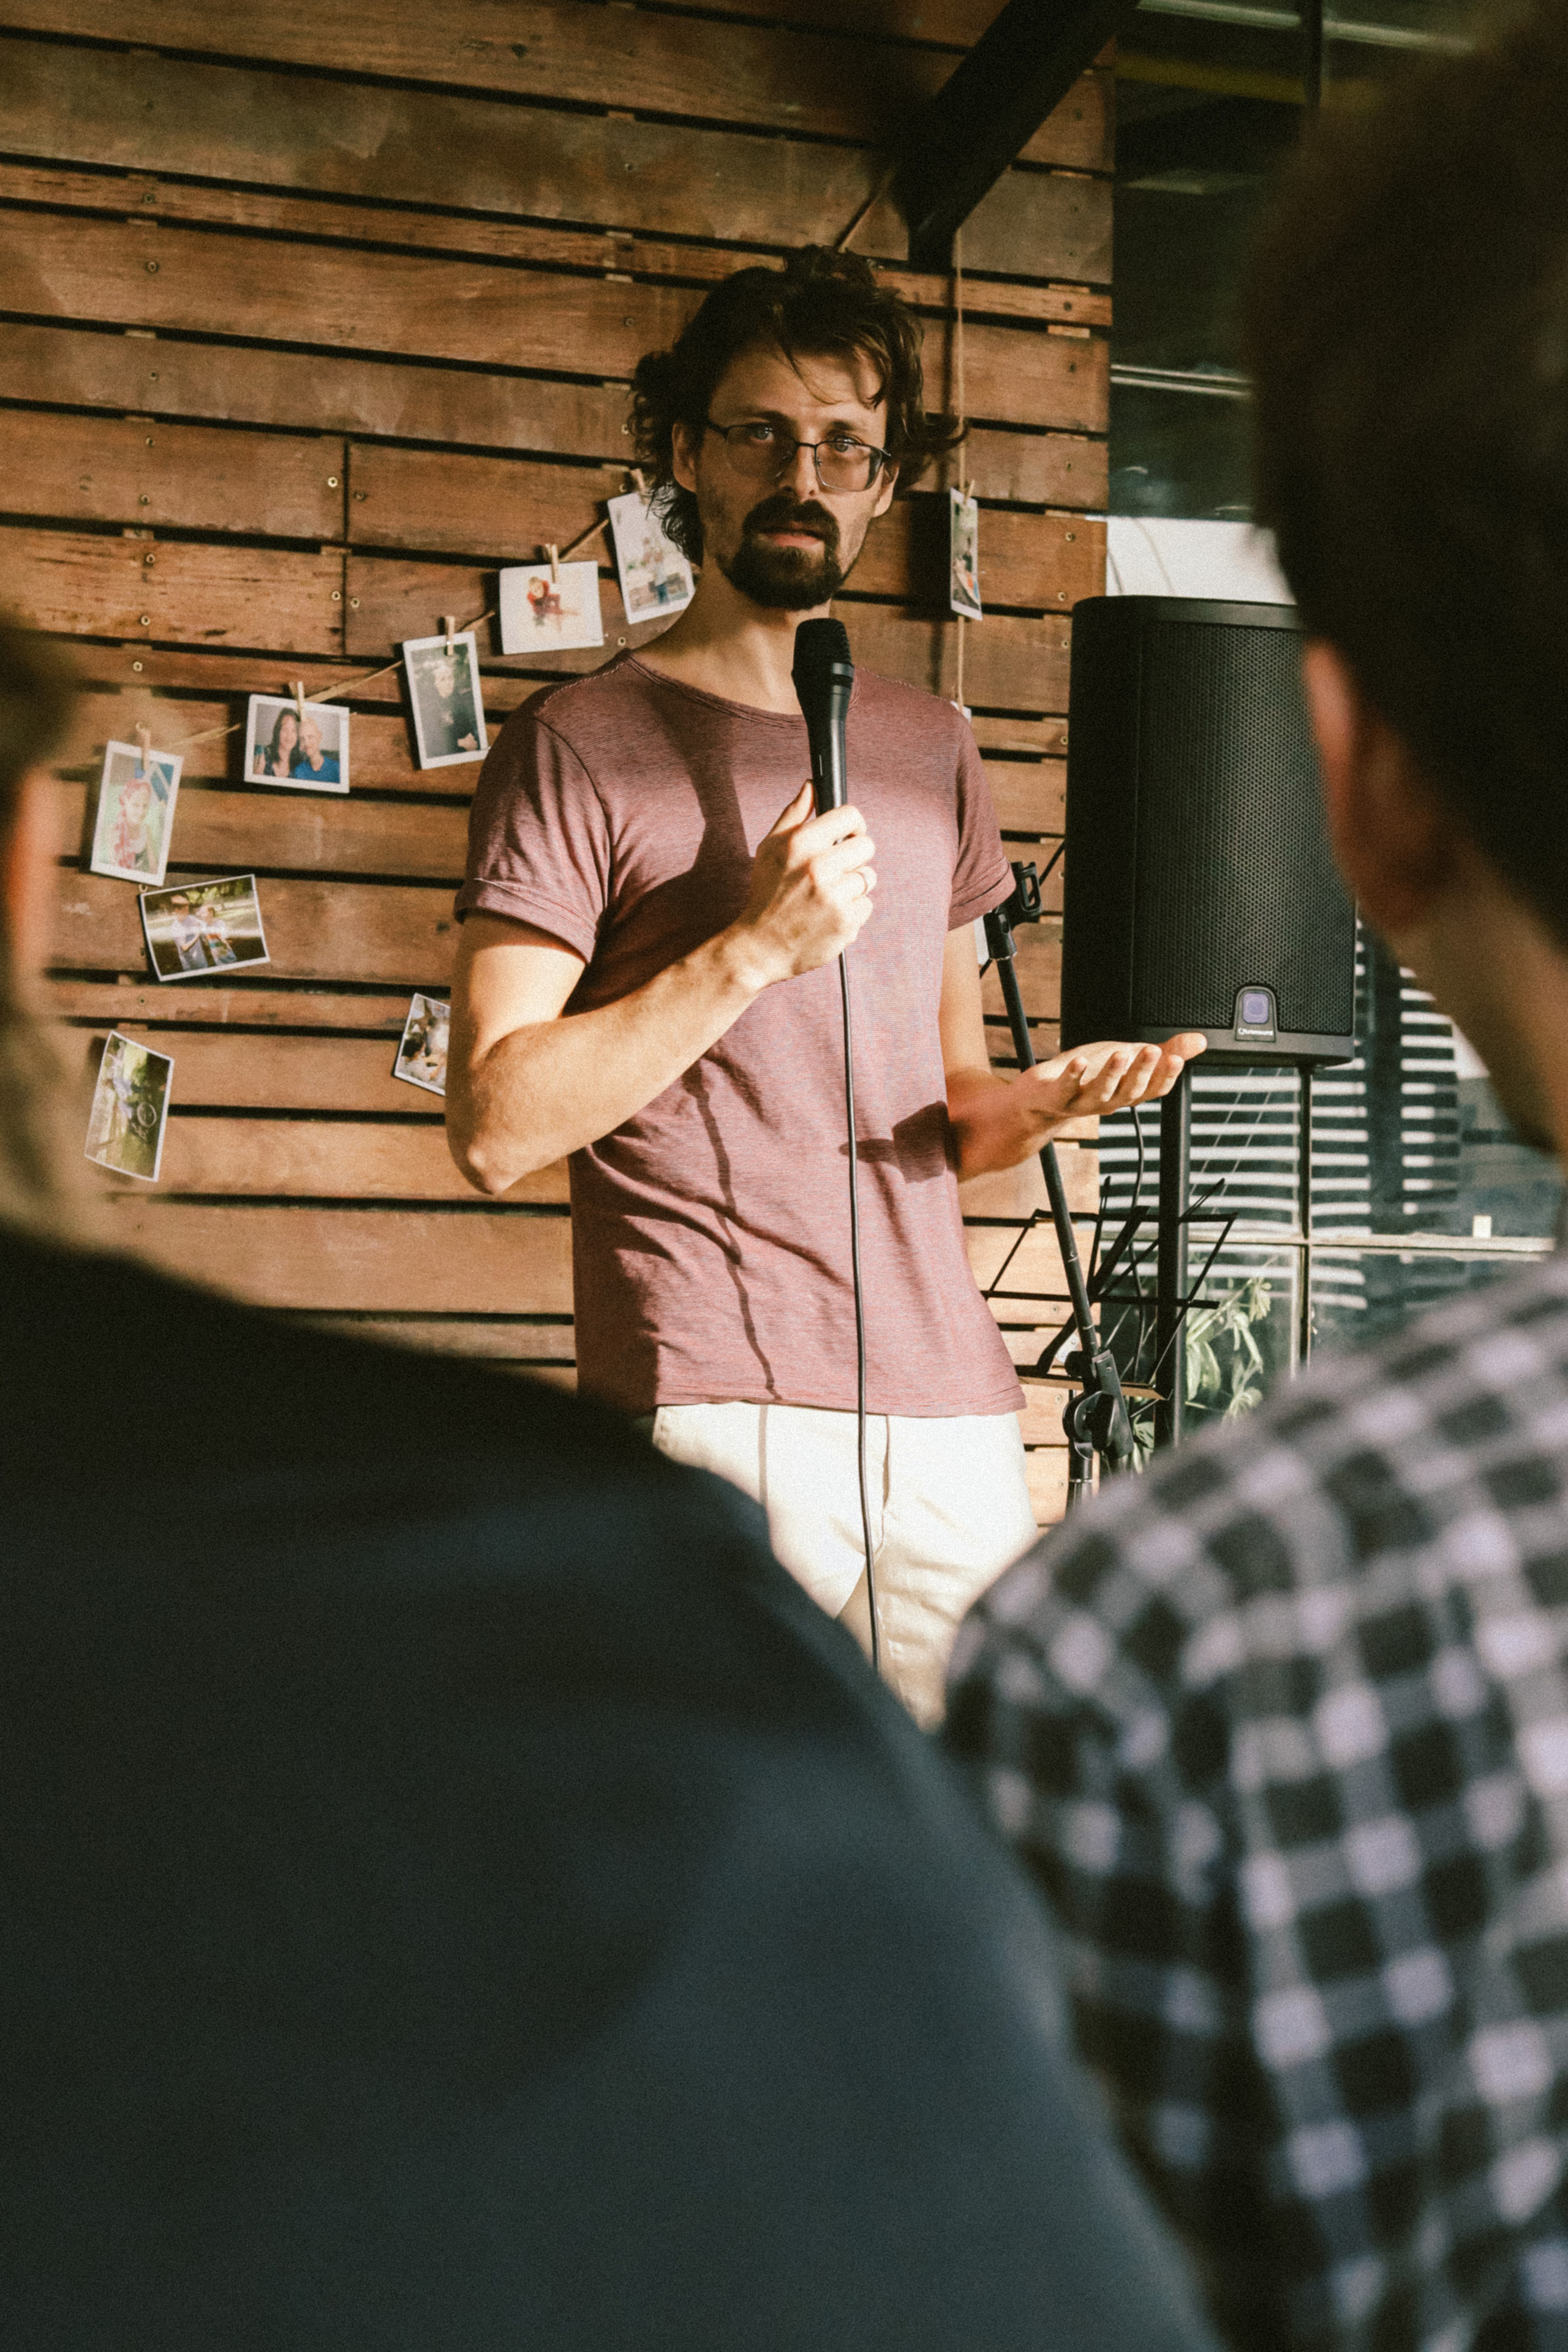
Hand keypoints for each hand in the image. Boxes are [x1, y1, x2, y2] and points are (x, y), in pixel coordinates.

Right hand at [727, 781, 876, 986]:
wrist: (758, 948)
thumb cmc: (764, 895)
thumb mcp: (770, 849)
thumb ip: (793, 814)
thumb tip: (812, 785)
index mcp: (800, 844)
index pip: (850, 816)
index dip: (853, 824)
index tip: (849, 834)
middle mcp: (818, 868)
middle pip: (867, 846)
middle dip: (854, 857)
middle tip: (836, 870)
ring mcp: (835, 897)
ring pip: (868, 878)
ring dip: (853, 886)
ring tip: (827, 897)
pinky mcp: (846, 922)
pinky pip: (867, 906)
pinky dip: (852, 912)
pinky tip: (829, 916)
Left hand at [1014, 1033, 1205, 1134]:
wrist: (1044, 1098)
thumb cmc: (1090, 1075)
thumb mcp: (1130, 1059)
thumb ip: (1163, 1052)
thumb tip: (1200, 1042)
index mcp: (1129, 1091)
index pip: (1154, 1089)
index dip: (1165, 1076)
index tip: (1176, 1059)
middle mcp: (1109, 1100)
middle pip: (1131, 1091)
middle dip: (1142, 1071)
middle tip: (1152, 1051)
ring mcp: (1083, 1101)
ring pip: (1102, 1092)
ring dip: (1112, 1074)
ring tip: (1120, 1054)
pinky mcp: (1057, 1096)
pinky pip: (1066, 1089)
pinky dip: (1074, 1076)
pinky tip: (1080, 1062)